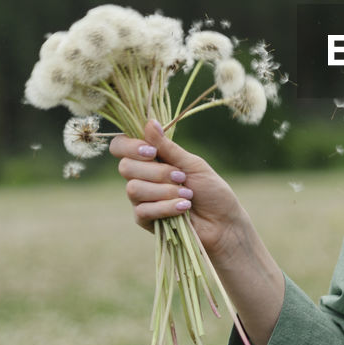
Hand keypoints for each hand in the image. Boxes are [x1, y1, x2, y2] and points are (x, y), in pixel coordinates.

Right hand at [111, 119, 245, 258]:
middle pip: (125, 167)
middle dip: (156, 172)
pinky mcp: (145, 220)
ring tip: (187, 194)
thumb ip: (168, 147)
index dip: (130, 147)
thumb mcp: (192, 164)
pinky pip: (142, 210)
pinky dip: (166, 207)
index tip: (152, 152)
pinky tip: (184, 207)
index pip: (120, 146)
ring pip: (133, 189)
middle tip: (181, 177)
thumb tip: (149, 122)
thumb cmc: (211, 190)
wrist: (222, 222)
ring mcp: (141, 199)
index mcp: (151, 159)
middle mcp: (141, 177)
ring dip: (164, 190)